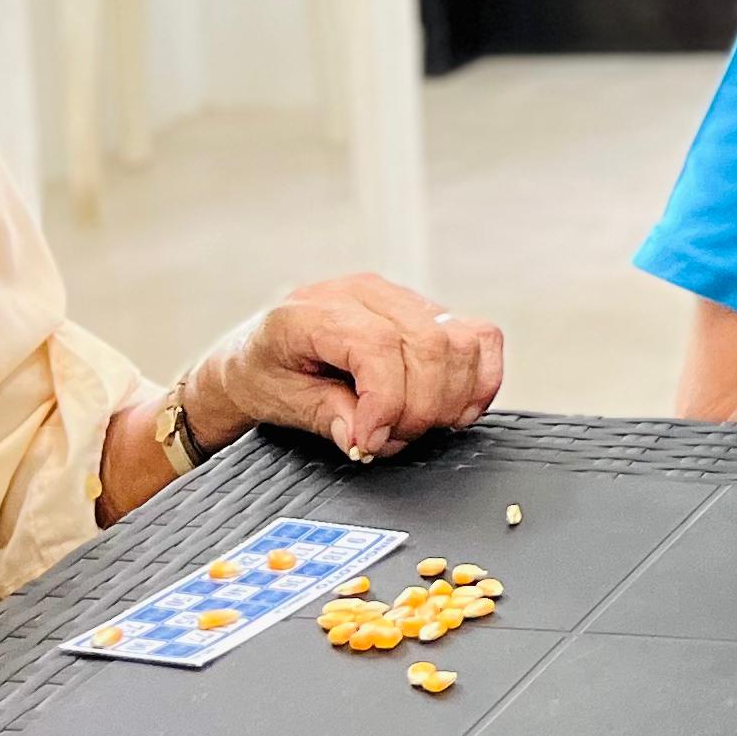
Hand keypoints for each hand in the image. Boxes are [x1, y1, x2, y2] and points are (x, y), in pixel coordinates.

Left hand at [184, 273, 503, 464]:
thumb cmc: (263, 375)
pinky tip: (450, 408)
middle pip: (428, 344)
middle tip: (389, 440)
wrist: (256, 357)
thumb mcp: (279, 402)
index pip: (376, 344)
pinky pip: (480, 337)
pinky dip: (478, 379)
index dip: (386, 401)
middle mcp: (363, 293)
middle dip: (419, 408)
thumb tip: (366, 437)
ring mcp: (400, 298)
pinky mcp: (427, 312)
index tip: (372, 441)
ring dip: (450, 398)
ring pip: (462, 340)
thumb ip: (325, 416)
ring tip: (413, 426)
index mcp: (313, 311)